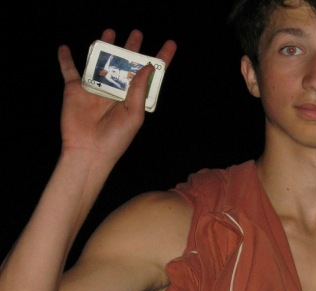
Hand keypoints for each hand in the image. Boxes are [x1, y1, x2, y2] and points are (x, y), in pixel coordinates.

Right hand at [57, 29, 176, 165]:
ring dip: (104, 47)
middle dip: (131, 49)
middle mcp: (115, 91)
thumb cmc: (115, 139)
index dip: (160, 60)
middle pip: (124, 65)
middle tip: (137, 33)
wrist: (89, 152)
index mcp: (132, 98)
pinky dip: (65, 59)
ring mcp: (95, 89)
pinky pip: (69, 70)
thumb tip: (148, 66)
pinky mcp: (75, 89)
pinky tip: (64, 48)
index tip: (170, 44)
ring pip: (100, 62)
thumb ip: (139, 89)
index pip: (148, 76)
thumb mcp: (134, 115)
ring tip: (110, 32)